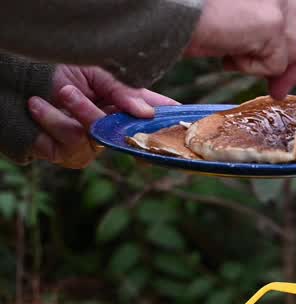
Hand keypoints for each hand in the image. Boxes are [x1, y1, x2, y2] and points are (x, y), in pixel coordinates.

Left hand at [28, 66, 176, 168]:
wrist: (20, 79)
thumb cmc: (60, 72)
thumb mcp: (97, 73)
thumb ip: (124, 92)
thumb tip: (147, 114)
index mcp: (124, 106)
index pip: (157, 116)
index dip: (175, 125)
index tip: (191, 127)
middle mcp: (111, 129)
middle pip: (128, 134)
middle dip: (96, 112)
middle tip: (71, 92)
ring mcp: (91, 145)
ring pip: (96, 138)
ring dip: (75, 112)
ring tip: (57, 91)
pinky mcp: (68, 154)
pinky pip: (71, 144)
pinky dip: (52, 120)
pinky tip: (37, 105)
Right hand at [186, 0, 295, 98]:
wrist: (168, 10)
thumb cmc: (193, 15)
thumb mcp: (241, 27)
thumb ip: (271, 41)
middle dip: (295, 66)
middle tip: (278, 90)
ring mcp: (279, 4)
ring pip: (294, 51)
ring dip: (267, 67)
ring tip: (232, 61)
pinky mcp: (272, 24)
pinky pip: (275, 64)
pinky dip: (250, 68)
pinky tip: (225, 55)